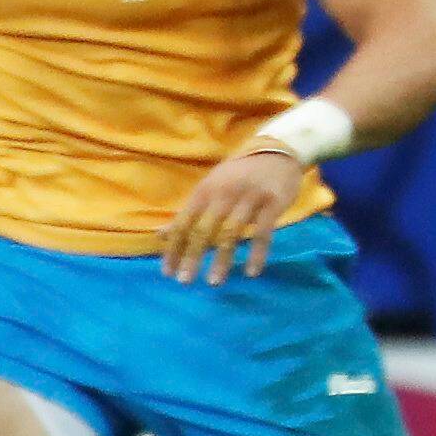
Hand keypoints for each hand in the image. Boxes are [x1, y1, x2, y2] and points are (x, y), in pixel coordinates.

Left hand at [159, 146, 306, 281]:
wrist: (277, 153)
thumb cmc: (238, 176)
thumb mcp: (210, 189)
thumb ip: (187, 213)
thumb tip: (159, 235)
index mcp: (205, 191)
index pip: (183, 223)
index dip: (174, 248)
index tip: (167, 272)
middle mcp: (223, 194)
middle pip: (204, 230)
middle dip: (193, 257)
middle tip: (185, 282)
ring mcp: (249, 199)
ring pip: (231, 234)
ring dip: (222, 260)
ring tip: (214, 282)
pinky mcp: (272, 204)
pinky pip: (263, 233)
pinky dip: (256, 254)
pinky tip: (251, 273)